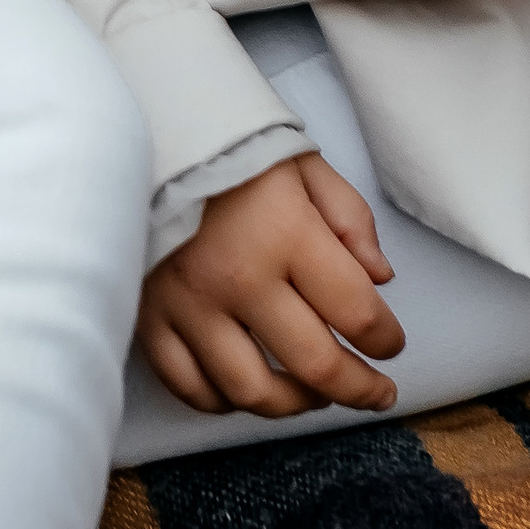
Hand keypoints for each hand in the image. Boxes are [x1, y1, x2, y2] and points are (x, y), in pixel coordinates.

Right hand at [138, 154, 402, 420]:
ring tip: (313, 394)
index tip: (391, 343)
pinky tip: (244, 388)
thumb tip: (380, 279)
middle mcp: (239, 279)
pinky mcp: (149, 316)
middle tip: (376, 392)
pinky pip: (189, 385)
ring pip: (251, 391)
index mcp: (285, 234)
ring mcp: (189, 304)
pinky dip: (222, 400)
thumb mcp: (300, 161)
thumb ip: (349, 218)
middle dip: (359, 388)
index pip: (357, 313)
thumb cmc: (227, 142)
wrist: (138, 124)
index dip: (387, 339)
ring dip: (294, 404)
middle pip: (314, 365)